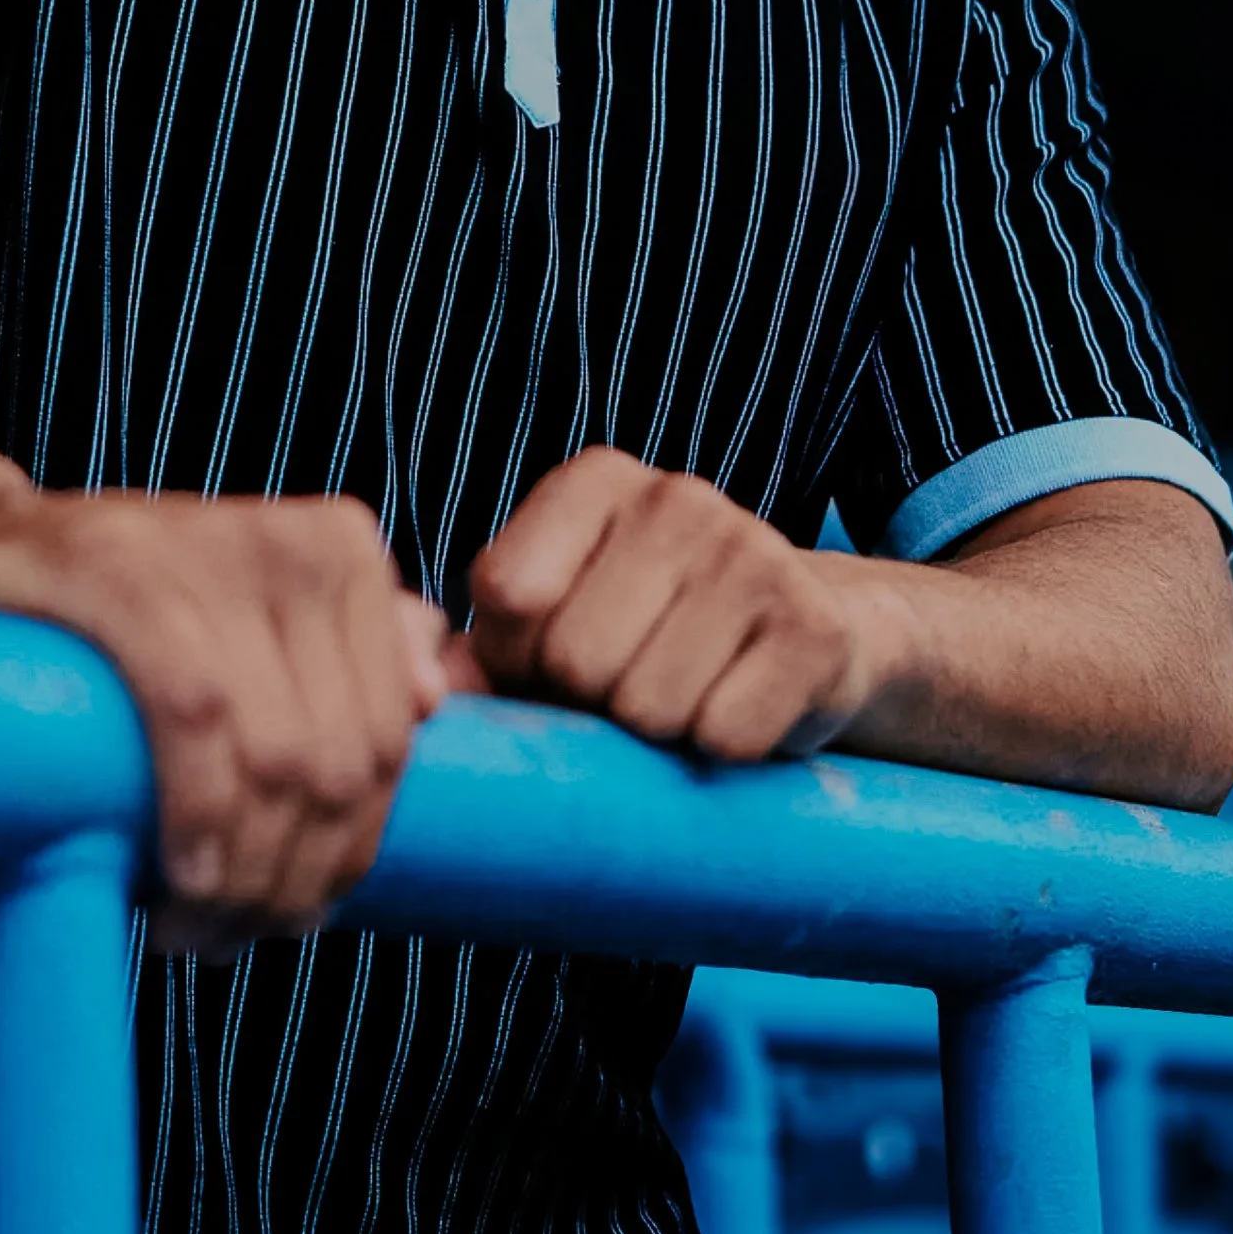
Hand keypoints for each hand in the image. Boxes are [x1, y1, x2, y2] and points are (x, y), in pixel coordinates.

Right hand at [0, 488, 449, 950]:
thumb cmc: (116, 618)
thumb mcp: (241, 628)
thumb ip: (347, 650)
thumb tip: (434, 700)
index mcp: (338, 550)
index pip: (386, 741)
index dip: (348, 851)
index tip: (292, 914)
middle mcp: (288, 540)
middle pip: (334, 760)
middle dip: (289, 878)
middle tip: (229, 936)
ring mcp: (202, 546)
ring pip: (274, 753)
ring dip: (238, 874)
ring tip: (189, 926)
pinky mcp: (115, 570)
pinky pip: (195, 713)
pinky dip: (196, 812)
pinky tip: (173, 878)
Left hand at [465, 449, 864, 761]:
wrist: (805, 641)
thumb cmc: (649, 636)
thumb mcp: (555, 623)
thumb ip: (478, 651)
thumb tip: (420, 687)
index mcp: (597, 482)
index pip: (509, 594)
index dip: (520, 657)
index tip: (552, 657)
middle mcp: (676, 497)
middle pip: (577, 660)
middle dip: (593, 704)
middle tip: (630, 685)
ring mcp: (754, 552)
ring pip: (649, 708)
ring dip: (658, 734)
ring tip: (685, 693)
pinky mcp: (812, 626)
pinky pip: (723, 735)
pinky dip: (720, 751)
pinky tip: (738, 707)